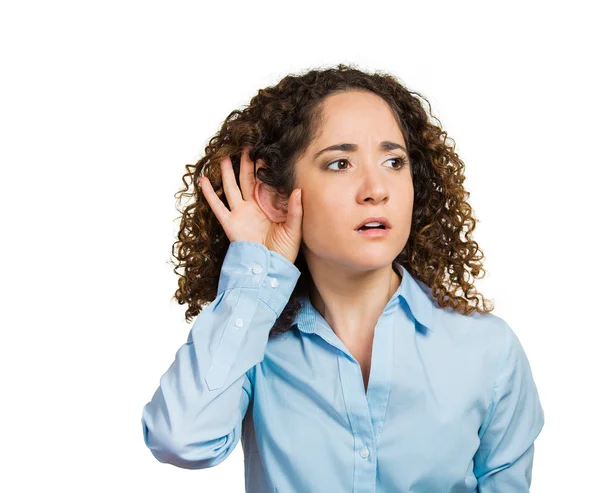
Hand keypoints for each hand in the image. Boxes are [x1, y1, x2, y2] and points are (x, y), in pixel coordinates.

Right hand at [200, 147, 302, 264]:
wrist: (269, 268)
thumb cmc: (285, 251)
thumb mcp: (294, 229)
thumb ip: (295, 210)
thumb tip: (298, 190)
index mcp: (269, 206)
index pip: (265, 183)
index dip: (264, 168)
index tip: (264, 151)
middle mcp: (253, 207)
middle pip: (247, 180)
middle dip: (246, 164)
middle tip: (246, 146)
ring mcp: (240, 213)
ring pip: (232, 188)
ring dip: (227, 173)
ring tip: (223, 157)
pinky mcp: (230, 223)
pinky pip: (217, 206)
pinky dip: (209, 193)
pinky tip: (203, 180)